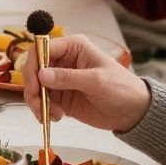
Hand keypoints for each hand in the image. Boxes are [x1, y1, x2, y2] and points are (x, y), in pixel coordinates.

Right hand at [22, 32, 150, 134]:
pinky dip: (43, 111)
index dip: (34, 65)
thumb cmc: (121, 88)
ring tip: (50, 115)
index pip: (42, 49)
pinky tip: (55, 118)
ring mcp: (60, 80)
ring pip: (35, 87)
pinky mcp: (60, 97)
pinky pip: (42, 101)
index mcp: (73, 47)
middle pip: (34, 69)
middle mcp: (63, 61)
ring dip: (37, 102)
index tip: (34, 84)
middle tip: (39, 104)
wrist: (133, 112)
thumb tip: (41, 75)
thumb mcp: (96, 81)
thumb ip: (68, 78)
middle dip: (32, 87)